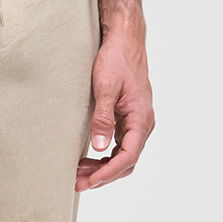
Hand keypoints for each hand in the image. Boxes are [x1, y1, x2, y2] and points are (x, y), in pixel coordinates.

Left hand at [76, 0, 153, 190]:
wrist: (125, 39)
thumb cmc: (116, 59)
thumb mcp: (105, 88)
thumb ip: (103, 119)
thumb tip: (100, 148)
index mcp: (141, 118)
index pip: (128, 157)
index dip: (108, 173)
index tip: (88, 182)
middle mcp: (144, 123)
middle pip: (127, 161)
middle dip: (103, 175)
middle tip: (77, 181)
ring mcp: (138, 121)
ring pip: (124, 155)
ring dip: (103, 166)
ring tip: (79, 171)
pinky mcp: (130, 117)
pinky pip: (122, 144)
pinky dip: (106, 155)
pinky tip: (89, 156)